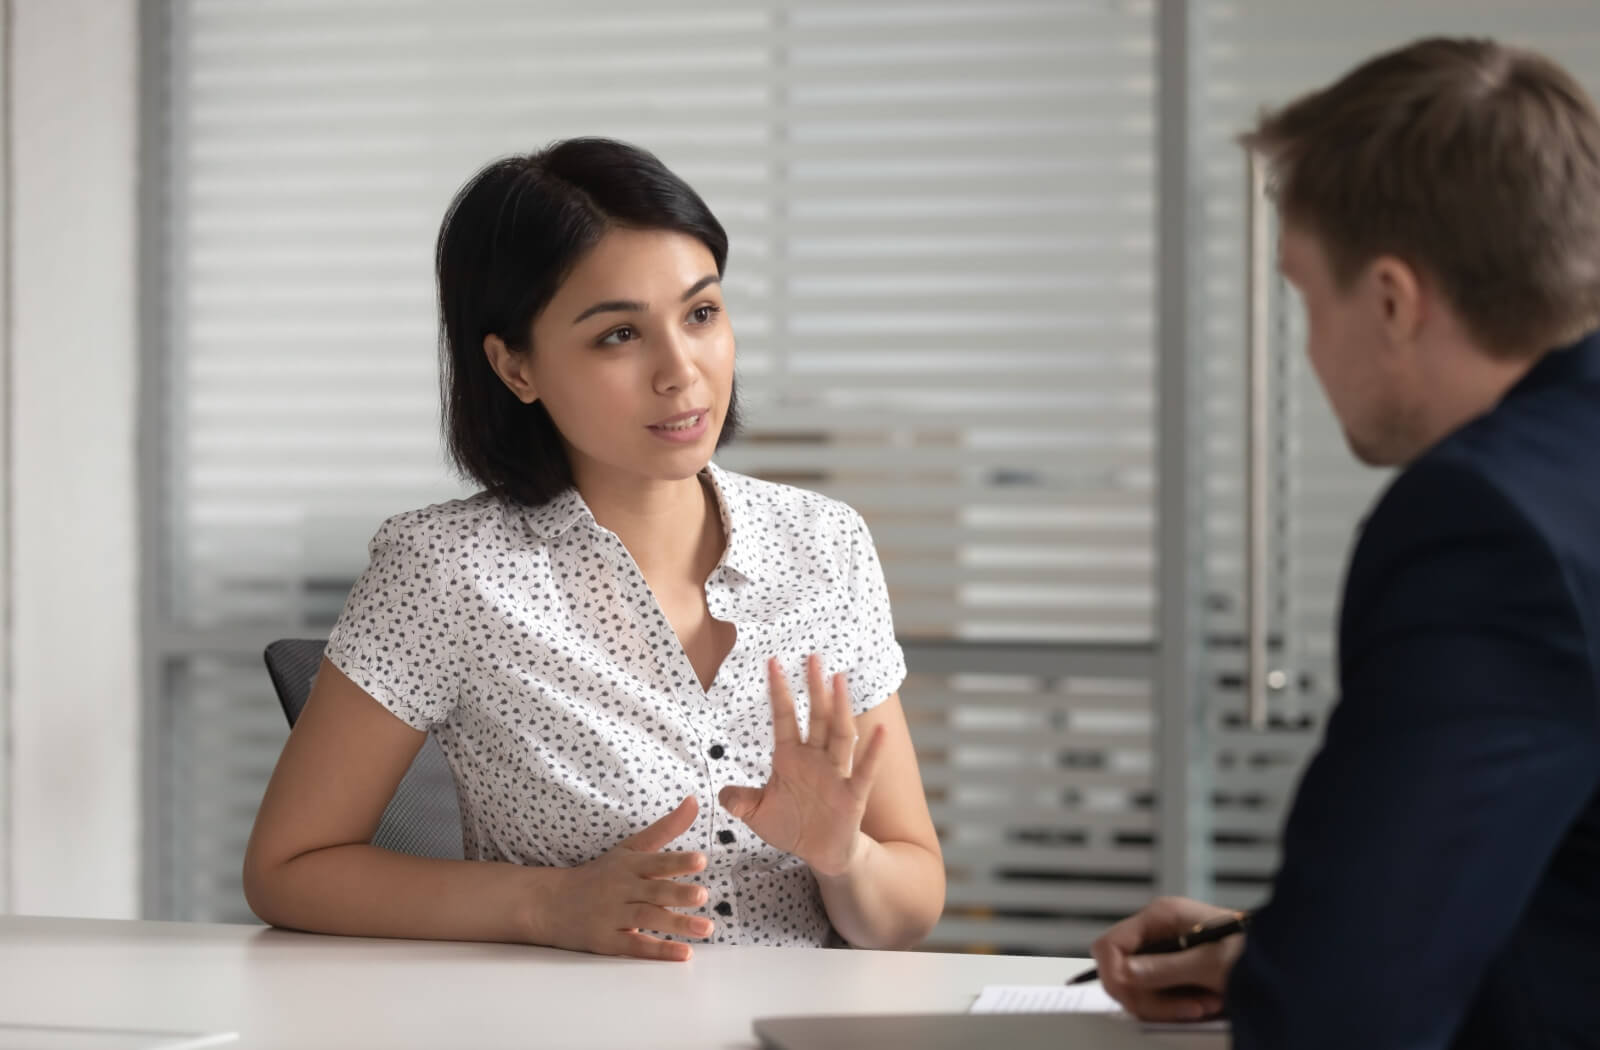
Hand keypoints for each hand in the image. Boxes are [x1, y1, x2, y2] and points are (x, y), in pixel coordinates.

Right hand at [538, 796, 713, 961]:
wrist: (550, 903)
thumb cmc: (599, 874)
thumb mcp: (630, 848)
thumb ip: (665, 828)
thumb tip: (695, 801)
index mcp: (629, 865)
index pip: (656, 861)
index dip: (677, 861)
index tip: (700, 860)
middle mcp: (622, 888)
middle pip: (653, 891)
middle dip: (677, 893)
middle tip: (703, 895)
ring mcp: (613, 915)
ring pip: (647, 918)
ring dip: (677, 925)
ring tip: (706, 929)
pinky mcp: (607, 940)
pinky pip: (635, 946)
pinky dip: (659, 951)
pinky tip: (684, 953)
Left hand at [718, 655, 886, 876]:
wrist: (820, 853)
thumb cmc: (792, 826)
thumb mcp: (758, 814)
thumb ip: (741, 801)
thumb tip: (722, 795)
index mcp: (790, 757)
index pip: (784, 718)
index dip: (779, 692)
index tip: (773, 662)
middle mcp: (815, 758)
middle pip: (815, 717)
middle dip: (813, 688)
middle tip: (813, 657)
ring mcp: (835, 774)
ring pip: (839, 735)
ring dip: (839, 708)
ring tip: (839, 679)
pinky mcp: (852, 795)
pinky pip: (863, 770)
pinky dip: (873, 752)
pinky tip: (882, 731)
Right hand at [1090, 896, 1244, 1021]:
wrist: (1282, 962)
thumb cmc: (1254, 951)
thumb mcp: (1208, 963)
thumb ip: (1163, 969)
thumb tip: (1124, 974)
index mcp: (1160, 916)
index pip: (1109, 944)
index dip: (1113, 971)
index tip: (1130, 992)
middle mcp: (1157, 933)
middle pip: (1121, 972)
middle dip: (1150, 997)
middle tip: (1184, 1006)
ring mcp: (1163, 953)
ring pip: (1137, 990)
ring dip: (1168, 1006)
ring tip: (1204, 1004)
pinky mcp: (1172, 972)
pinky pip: (1156, 997)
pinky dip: (1177, 1008)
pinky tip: (1204, 1003)